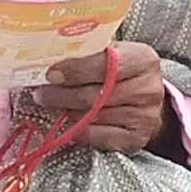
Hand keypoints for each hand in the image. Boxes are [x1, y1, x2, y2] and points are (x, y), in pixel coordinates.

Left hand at [26, 44, 170, 153]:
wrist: (145, 103)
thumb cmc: (120, 74)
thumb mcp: (112, 53)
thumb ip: (88, 52)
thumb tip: (48, 56)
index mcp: (143, 59)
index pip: (108, 64)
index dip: (76, 70)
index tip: (51, 74)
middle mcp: (149, 88)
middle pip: (97, 94)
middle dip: (62, 95)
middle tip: (41, 94)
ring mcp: (145, 116)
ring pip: (94, 116)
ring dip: (66, 112)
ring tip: (51, 105)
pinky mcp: (137, 138)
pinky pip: (98, 136)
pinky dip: (78, 131)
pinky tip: (67, 123)